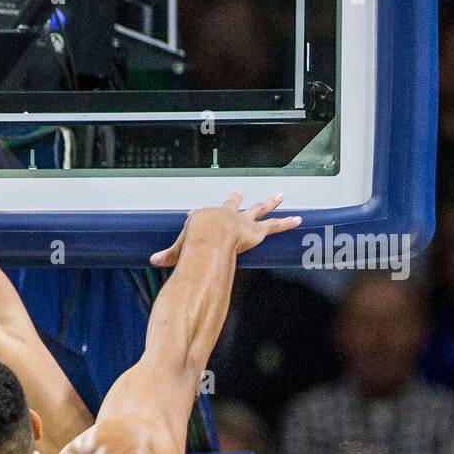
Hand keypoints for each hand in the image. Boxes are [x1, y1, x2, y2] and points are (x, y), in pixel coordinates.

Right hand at [150, 193, 301, 266]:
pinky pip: (275, 226)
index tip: (192, 213)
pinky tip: (300, 220)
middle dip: (236, 199)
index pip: (200, 214)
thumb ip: (169, 256)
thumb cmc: (193, 243)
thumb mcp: (178, 249)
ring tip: (280, 195)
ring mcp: (243, 221)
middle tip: (239, 191)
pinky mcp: (256, 231)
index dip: (196, 215)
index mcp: (206, 218)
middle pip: (234, 204)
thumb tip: (153, 261)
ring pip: (259, 210)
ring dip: (269, 202)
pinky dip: (287, 223)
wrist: (209, 237)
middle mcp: (226, 215)